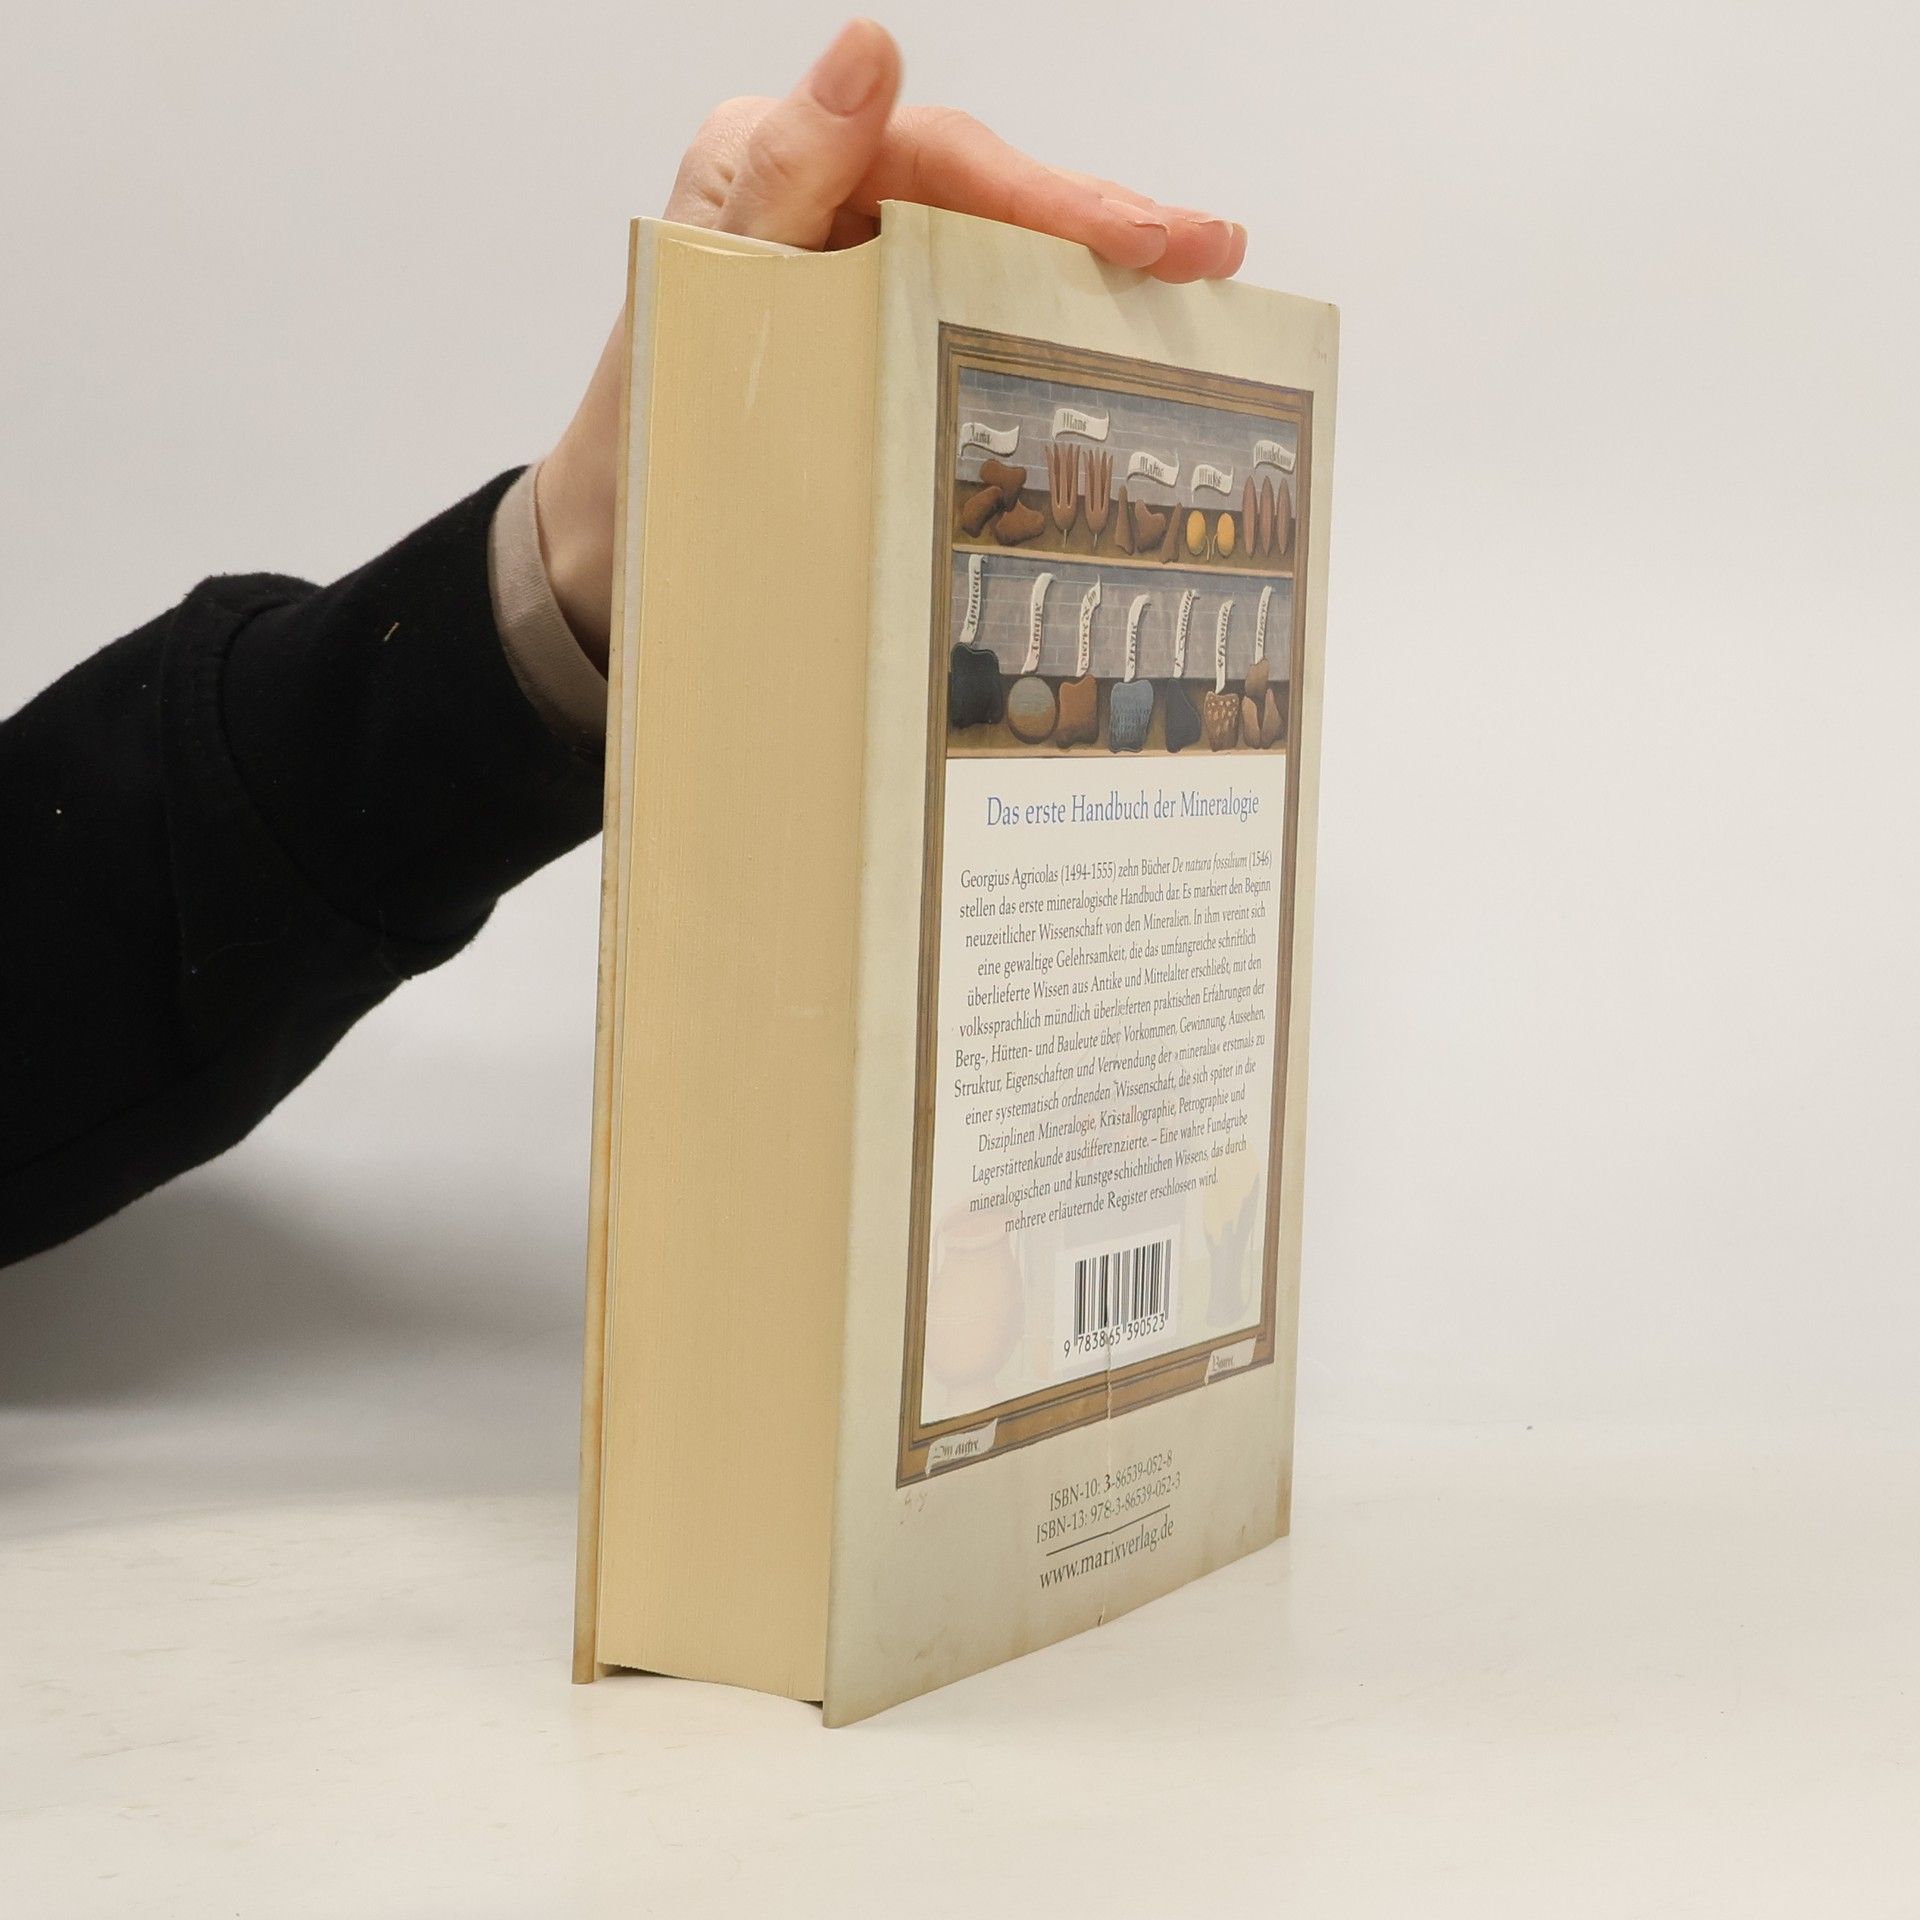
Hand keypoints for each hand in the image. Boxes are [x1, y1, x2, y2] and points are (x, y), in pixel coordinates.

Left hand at [536, 18, 1247, 664]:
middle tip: (1206, 252)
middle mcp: (817, 199)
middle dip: (1100, 220)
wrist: (611, 553)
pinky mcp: (869, 325)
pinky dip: (1047, 315)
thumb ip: (781, 181)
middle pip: (984, 193)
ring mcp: (849, 263)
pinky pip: (970, 303)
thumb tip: (866, 54)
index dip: (1047, 195)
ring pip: (992, 245)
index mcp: (773, 167)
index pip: (939, 157)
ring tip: (1197, 278)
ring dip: (1095, 264)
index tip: (1135, 239)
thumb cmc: (642, 444)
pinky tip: (1116, 328)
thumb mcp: (703, 303)